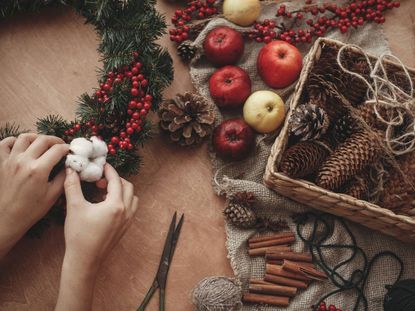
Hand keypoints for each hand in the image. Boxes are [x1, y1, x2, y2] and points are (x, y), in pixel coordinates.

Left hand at [0, 134, 67, 256]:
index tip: (71, 151)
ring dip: (36, 137)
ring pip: (24, 137)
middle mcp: (24, 161)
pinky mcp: (1, 163)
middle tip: (61, 145)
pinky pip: (4, 144)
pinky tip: (21, 145)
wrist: (7, 218)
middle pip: (42, 140)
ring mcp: (10, 160)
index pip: (57, 149)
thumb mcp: (53, 195)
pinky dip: (13, 141)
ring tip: (43, 143)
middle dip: (55, 140)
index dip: (67, 148)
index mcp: (39, 169)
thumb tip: (69, 165)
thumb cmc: (32, 209)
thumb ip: (63, 177)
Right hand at [56, 164, 137, 310]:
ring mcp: (128, 221)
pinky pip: (129, 208)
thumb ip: (73, 186)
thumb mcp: (74, 207)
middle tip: (99, 180)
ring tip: (102, 192)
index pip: (116, 180)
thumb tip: (71, 170)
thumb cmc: (79, 236)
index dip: (108, 170)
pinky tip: (104, 205)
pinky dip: (121, 201)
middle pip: (128, 187)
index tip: (100, 165)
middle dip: (115, 180)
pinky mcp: (125, 228)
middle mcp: (126, 212)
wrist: (84, 261)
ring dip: (120, 190)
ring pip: (131, 198)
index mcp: (116, 205)